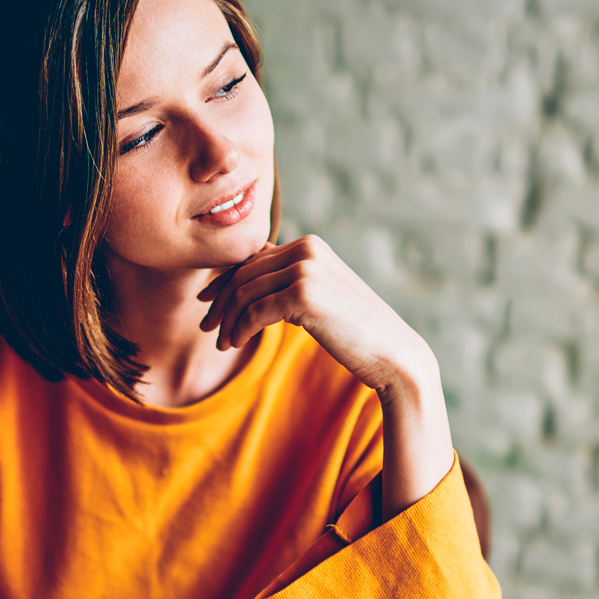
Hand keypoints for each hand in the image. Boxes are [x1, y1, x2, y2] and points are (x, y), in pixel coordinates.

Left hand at [199, 235, 453, 514]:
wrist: (392, 353)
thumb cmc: (355, 331)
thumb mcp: (320, 297)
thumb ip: (289, 283)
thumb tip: (249, 284)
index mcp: (309, 246)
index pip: (252, 258)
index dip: (223, 280)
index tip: (206, 302)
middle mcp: (306, 250)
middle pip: (242, 274)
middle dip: (219, 303)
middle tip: (205, 327)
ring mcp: (305, 270)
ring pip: (244, 293)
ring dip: (227, 321)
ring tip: (221, 344)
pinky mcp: (303, 295)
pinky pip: (254, 311)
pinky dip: (239, 329)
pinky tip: (235, 345)